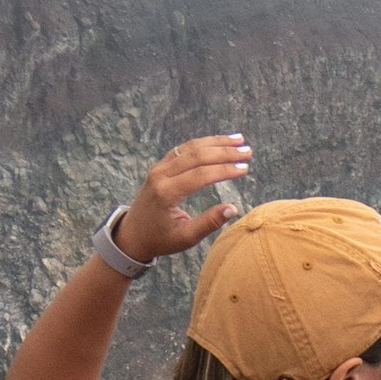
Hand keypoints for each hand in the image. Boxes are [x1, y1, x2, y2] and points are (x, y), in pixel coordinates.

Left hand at [123, 134, 252, 261]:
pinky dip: (203, 144)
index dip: (224, 170)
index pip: (200, 175)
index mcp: (166, 193)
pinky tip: (220, 142)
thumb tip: (233, 208)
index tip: (244, 168)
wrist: (133, 234)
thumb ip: (208, 223)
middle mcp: (161, 175)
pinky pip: (183, 149)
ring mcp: (159, 168)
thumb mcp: (186, 238)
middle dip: (224, 152)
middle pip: (196, 156)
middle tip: (248, 151)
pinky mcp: (161, 166)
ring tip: (239, 140)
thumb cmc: (160, 239)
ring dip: (216, 142)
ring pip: (190, 147)